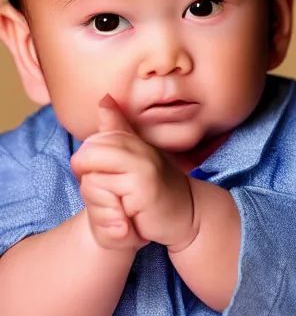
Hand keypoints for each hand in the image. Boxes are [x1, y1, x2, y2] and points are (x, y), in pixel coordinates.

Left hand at [70, 95, 198, 251]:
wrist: (186, 217)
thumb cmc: (156, 192)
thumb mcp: (135, 159)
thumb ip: (117, 131)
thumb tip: (105, 98)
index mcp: (134, 142)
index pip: (94, 140)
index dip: (89, 161)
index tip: (107, 178)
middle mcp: (140, 149)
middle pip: (88, 152)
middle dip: (87, 177)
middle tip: (111, 194)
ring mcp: (143, 165)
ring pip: (90, 173)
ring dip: (96, 196)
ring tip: (120, 204)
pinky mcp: (144, 184)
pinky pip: (102, 188)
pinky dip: (105, 206)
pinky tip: (125, 213)